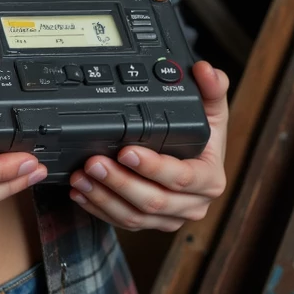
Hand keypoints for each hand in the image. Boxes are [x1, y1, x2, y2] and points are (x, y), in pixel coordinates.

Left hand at [67, 59, 228, 231]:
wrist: (198, 163)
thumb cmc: (203, 136)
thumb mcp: (211, 110)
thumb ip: (211, 88)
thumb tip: (205, 69)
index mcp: (210, 179)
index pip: (181, 177)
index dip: (153, 167)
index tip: (127, 151)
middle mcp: (193, 204)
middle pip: (153, 201)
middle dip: (119, 182)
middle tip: (94, 162)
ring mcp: (171, 218)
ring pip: (134, 217)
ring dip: (104, 197)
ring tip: (81, 177)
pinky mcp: (151, 224)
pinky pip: (123, 222)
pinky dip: (99, 209)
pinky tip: (81, 193)